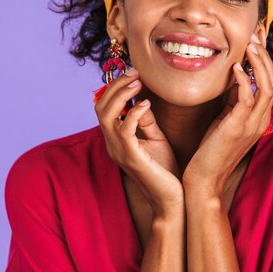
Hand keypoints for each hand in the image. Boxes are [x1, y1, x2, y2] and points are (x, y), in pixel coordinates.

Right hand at [95, 68, 183, 216]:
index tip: (134, 73)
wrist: (172, 199)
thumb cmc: (165, 171)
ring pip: (106, 115)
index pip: (104, 108)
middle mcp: (112, 144)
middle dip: (115, 85)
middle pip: (100, 107)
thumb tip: (142, 100)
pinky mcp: (131, 157)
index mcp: (116, 139)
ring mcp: (119, 151)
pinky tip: (146, 104)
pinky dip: (133, 113)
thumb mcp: (155, 139)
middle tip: (134, 72)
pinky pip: (124, 129)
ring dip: (121, 94)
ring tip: (137, 82)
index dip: (115, 88)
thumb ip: (146, 121)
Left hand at [182, 34, 272, 196]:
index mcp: (259, 117)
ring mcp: (251, 125)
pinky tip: (234, 67)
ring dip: (258, 64)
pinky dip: (243, 81)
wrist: (205, 180)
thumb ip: (234, 100)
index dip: (265, 60)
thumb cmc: (211, 150)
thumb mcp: (225, 119)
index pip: (269, 82)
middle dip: (265, 56)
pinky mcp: (237, 128)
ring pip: (265, 87)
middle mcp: (261, 120)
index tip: (257, 40)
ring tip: (250, 45)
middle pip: (272, 81)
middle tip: (255, 35)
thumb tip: (236, 77)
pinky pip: (246, 99)